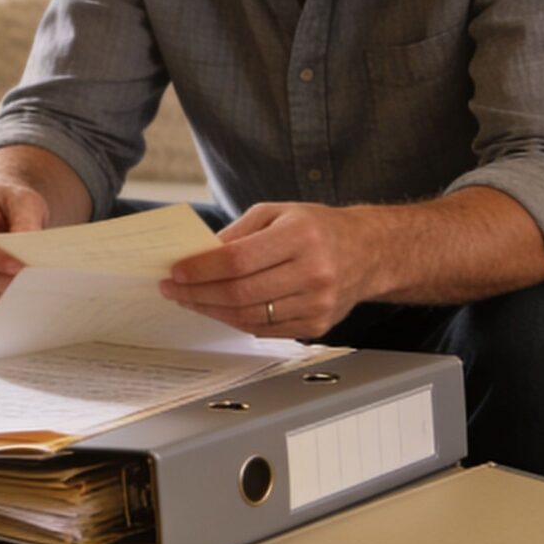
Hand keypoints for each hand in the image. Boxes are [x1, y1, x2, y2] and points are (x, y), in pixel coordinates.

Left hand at [159, 202, 385, 338]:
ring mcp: (318, 304)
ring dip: (212, 311)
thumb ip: (237, 233)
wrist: (369, 252)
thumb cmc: (318, 229)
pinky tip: (220, 309)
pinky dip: (236, 321)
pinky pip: (265, 330)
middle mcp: (314, 272)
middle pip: (240, 293)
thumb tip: (198, 256)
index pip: (238, 260)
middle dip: (198, 294)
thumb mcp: (277, 213)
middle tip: (173, 290)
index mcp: (301, 236)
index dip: (201, 269)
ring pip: (250, 317)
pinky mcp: (318, 325)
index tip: (176, 272)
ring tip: (191, 300)